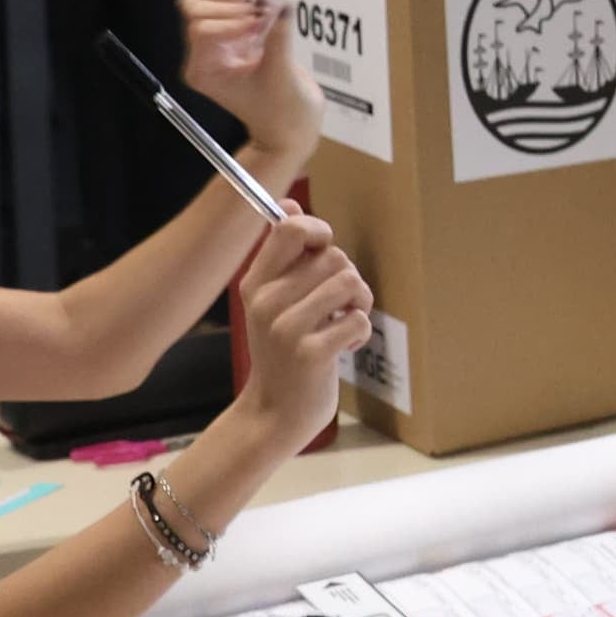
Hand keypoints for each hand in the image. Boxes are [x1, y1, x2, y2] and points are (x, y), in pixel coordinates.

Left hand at [176, 0, 320, 167]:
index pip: (201, 29)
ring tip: (259, 11)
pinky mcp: (233, 36)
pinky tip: (257, 9)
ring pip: (203, 2)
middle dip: (228, 6)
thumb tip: (280, 6)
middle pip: (194, 10)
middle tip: (257, 15)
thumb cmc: (282, 114)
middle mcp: (204, 57)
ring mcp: (217, 45)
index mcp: (204, 72)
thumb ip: (279, 38)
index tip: (257, 27)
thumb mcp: (281, 75)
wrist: (290, 126)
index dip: (230, 21)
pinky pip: (222, 3)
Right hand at [231, 212, 373, 453]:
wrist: (276, 412)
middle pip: (333, 256)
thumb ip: (283, 255)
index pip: (289, 229)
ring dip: (358, 303)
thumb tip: (288, 204)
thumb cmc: (283, 352)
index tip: (324, 249)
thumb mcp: (272, 302)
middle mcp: (266, 302)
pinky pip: (358, 318)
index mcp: (255, 283)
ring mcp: (287, 328)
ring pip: (350, 282)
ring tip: (342, 322)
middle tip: (337, 305)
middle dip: (347, 277)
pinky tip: (343, 346)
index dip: (318, 230)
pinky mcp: (311, 353)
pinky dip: (359, 332)